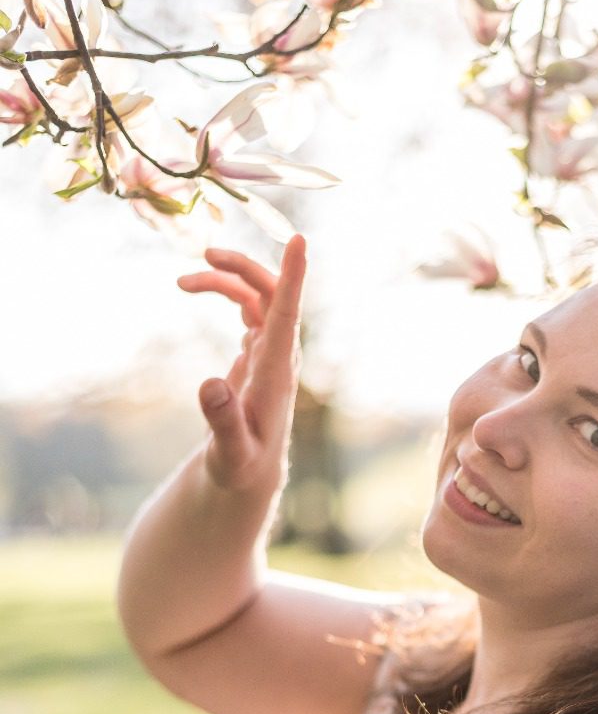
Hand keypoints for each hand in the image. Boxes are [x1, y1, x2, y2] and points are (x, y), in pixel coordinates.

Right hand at [177, 234, 307, 495]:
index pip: (288, 316)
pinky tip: (200, 290)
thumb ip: (223, 422)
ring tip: (182, 284)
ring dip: (225, 281)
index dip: (294, 278)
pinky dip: (227, 293)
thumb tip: (209, 386)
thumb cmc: (241, 466)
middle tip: (202, 257)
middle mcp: (280, 357)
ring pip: (257, 299)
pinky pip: (252, 309)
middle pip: (271, 295)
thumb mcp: (230, 453)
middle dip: (241, 269)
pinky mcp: (262, 353)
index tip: (299, 241)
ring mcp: (272, 352)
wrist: (252, 473)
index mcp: (276, 373)